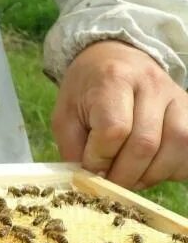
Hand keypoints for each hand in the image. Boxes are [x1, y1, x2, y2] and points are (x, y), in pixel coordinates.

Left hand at [51, 40, 187, 189]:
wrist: (112, 60)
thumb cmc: (84, 93)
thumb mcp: (65, 117)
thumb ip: (74, 150)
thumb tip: (91, 180)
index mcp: (113, 80)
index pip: (115, 130)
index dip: (101, 158)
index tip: (90, 166)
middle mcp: (151, 85)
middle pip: (146, 144)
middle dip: (124, 175)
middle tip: (109, 181)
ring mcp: (176, 96)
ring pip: (176, 147)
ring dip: (150, 174)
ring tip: (130, 175)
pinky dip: (173, 168)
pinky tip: (151, 167)